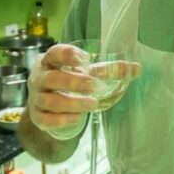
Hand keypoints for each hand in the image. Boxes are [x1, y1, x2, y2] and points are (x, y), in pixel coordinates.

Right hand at [26, 44, 140, 138]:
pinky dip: (62, 119)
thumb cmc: (69, 82)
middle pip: (51, 78)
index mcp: (50, 61)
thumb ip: (109, 70)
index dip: (66, 55)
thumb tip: (136, 68)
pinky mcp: (37, 117)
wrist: (50, 106)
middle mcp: (39, 78)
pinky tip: (78, 118)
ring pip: (49, 100)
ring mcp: (36, 98)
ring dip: (72, 103)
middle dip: (74, 82)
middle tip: (95, 86)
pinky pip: (45, 119)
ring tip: (93, 104)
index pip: (53, 53)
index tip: (84, 59)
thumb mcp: (88, 73)